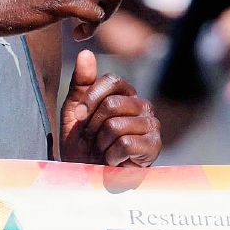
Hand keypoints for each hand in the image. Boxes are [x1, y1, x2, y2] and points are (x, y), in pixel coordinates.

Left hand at [60, 50, 159, 166]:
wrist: (88, 176)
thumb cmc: (82, 143)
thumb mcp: (75, 110)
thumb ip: (81, 82)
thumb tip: (85, 52)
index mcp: (126, 94)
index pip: (112, 80)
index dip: (90, 98)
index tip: (78, 116)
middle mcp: (142, 106)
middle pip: (112, 104)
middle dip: (93, 126)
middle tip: (91, 140)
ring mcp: (152, 125)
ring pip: (116, 126)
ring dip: (100, 143)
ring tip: (102, 150)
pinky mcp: (155, 146)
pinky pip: (125, 144)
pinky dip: (111, 156)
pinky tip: (112, 161)